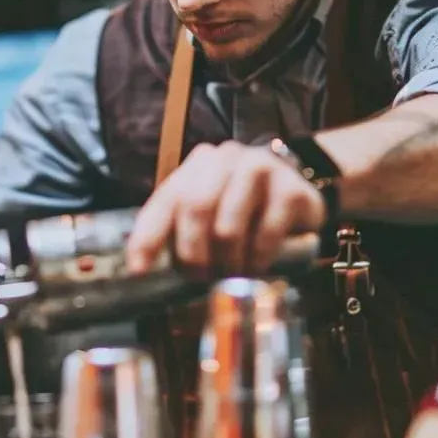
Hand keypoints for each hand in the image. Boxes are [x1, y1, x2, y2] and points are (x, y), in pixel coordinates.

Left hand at [125, 140, 324, 275]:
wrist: (299, 199)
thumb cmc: (246, 213)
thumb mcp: (209, 218)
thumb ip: (179, 233)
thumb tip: (144, 272)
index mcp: (198, 165)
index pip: (165, 201)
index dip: (148, 238)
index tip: (138, 271)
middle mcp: (226, 158)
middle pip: (195, 208)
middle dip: (192, 254)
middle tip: (199, 279)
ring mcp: (261, 169)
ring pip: (227, 227)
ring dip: (227, 263)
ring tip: (232, 275)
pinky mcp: (292, 190)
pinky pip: (265, 235)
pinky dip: (258, 260)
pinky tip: (258, 266)